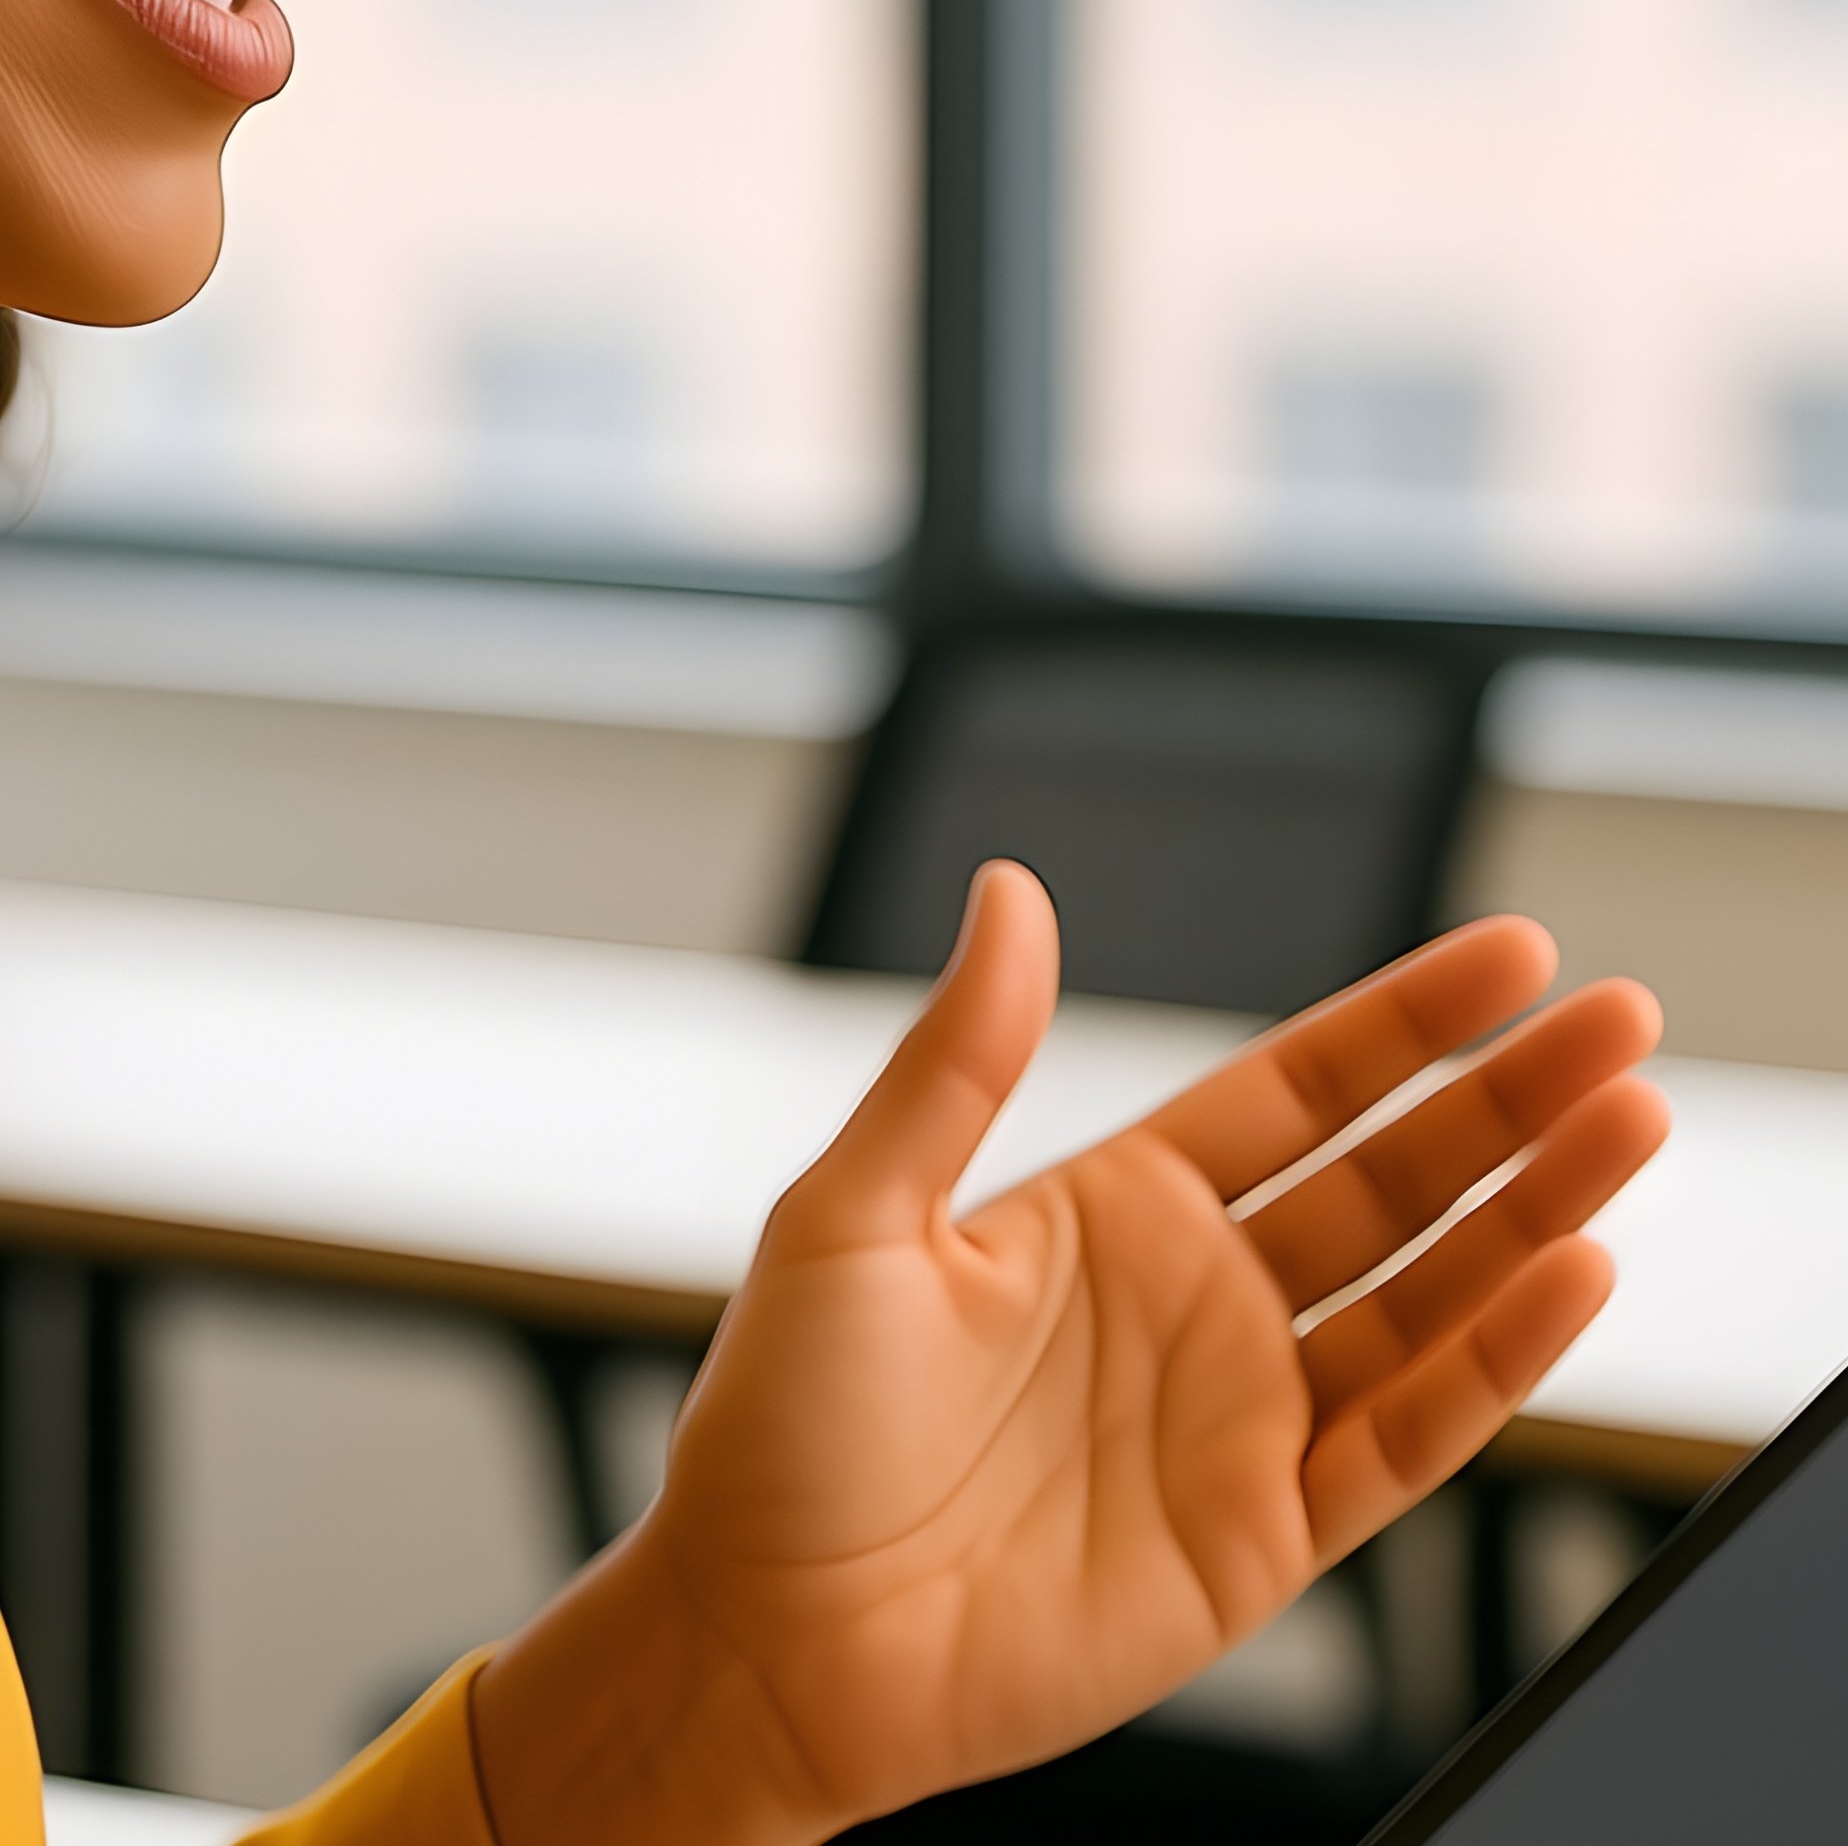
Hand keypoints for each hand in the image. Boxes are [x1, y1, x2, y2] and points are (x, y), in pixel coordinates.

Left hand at [476, 863, 1666, 1844]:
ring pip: (1426, 1296)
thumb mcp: (856, 1209)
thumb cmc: (786, 1424)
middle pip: (1392, 1178)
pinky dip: (1494, 1366)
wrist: (765, 1639)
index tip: (1514, 954)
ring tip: (1627, 1127)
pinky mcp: (1261, 1536)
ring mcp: (1239, 1417)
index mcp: (1116, 1206)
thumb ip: (958, 1058)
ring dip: (1534, 1216)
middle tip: (1619, 1022)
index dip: (1408, 1023)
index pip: (1300, 1091)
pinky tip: (1566, 1278)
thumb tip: (1009, 889)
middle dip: (1508, 1102)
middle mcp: (1197, 1299)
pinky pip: (1406, 1439)